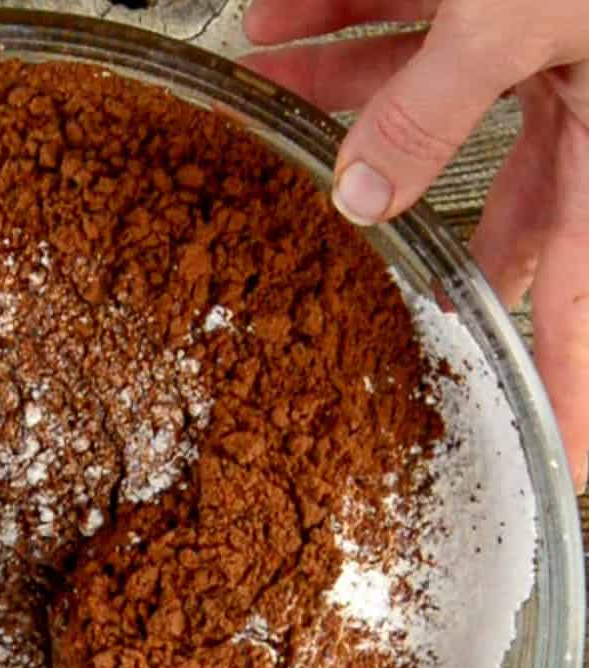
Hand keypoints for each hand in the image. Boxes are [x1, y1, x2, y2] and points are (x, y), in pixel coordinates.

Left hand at [244, 0, 588, 490]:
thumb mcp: (531, 9)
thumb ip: (435, 109)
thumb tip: (363, 202)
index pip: (587, 305)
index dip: (575, 388)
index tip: (564, 464)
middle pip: (502, 201)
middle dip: (410, 213)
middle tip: (362, 282)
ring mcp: (556, 37)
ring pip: (441, 86)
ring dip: (347, 81)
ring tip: (267, 61)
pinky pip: (436, 11)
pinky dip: (357, 6)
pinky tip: (284, 8)